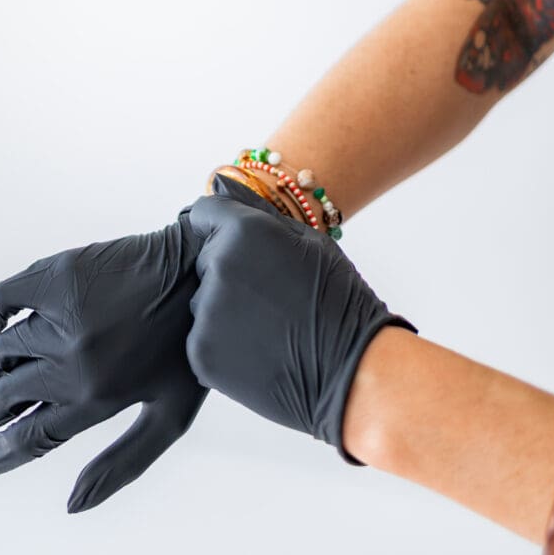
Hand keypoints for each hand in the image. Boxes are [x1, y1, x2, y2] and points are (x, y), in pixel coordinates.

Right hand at [0, 202, 207, 512]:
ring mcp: (63, 315)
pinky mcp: (59, 275)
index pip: (28, 439)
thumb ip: (123, 463)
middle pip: (2, 401)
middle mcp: (74, 360)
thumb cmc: (193, 350)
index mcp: (99, 398)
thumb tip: (71, 505)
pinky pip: (1, 299)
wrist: (207, 272)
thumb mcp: (172, 417)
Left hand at [186, 173, 417, 462]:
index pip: (205, 212)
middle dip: (228, 269)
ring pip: (204, 300)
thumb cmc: (339, 301)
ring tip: (269, 325)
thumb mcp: (310, 242)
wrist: (353, 371)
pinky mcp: (200, 353)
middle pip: (205, 258)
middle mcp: (217, 266)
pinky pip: (203, 336)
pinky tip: (261, 349)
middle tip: (270, 294)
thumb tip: (224, 184)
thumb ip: (260, 214)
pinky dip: (224, 343)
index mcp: (243, 231)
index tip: (240, 243)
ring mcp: (205, 312)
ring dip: (225, 307)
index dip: (222, 225)